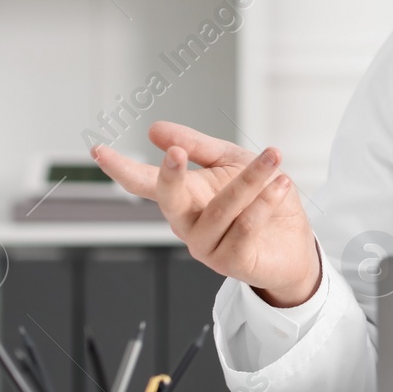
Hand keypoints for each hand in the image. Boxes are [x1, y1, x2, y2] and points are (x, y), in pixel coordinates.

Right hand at [92, 122, 320, 307]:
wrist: (294, 243)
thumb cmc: (261, 200)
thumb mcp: (231, 162)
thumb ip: (197, 146)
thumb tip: (155, 129)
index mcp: (184, 197)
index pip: (144, 182)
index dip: (121, 168)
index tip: (98, 151)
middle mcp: (188, 224)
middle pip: (168, 200)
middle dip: (170, 176)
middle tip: (177, 153)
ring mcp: (206, 246)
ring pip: (221, 209)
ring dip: (250, 179)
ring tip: (272, 157)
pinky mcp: (231, 262)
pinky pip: (244, 228)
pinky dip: (264, 203)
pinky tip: (280, 185)